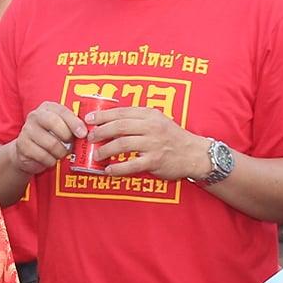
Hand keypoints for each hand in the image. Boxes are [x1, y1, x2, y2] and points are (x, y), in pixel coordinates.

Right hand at [11, 102, 82, 175]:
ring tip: (61, 153)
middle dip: (67, 136)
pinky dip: (51, 161)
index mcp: (48, 108)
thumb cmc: (50, 137)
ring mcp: (27, 130)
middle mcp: (35, 116)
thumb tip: (86, 132)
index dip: (74, 122)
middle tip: (71, 145)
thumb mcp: (62, 127)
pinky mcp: (22, 145)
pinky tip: (51, 159)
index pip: (62, 111)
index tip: (83, 133)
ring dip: (61, 152)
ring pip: (51, 143)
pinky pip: (44, 156)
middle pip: (54, 123)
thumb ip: (73, 126)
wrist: (28, 152)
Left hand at [88, 107, 209, 180]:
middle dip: (101, 131)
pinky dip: (118, 168)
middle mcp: (151, 127)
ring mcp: (153, 144)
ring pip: (123, 144)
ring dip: (106, 149)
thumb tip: (111, 120)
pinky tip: (109, 170)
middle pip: (119, 127)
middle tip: (90, 137)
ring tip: (96, 154)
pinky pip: (132, 164)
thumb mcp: (158, 120)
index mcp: (150, 115)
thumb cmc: (172, 137)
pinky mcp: (155, 161)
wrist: (194, 154)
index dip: (103, 115)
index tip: (88, 120)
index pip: (122, 112)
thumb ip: (138, 119)